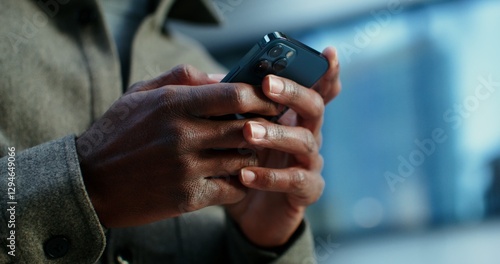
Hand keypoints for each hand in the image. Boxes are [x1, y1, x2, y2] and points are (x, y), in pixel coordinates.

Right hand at [76, 65, 284, 227]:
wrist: (89, 183)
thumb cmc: (116, 134)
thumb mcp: (140, 94)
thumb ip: (182, 78)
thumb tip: (222, 77)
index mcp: (173, 104)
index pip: (234, 94)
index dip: (259, 97)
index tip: (267, 101)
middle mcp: (183, 135)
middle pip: (246, 127)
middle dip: (261, 127)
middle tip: (265, 128)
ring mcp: (187, 168)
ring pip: (243, 159)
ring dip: (249, 155)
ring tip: (245, 151)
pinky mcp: (188, 197)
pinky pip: (232, 189)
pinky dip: (238, 182)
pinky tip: (232, 177)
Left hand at [225, 47, 340, 246]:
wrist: (248, 211)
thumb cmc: (243, 162)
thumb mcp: (237, 132)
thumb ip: (235, 109)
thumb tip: (216, 80)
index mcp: (294, 116)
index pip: (316, 89)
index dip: (326, 72)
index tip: (327, 52)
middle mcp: (308, 134)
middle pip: (314, 107)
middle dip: (293, 93)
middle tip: (267, 84)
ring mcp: (309, 163)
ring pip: (304, 142)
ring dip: (276, 134)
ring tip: (248, 132)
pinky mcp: (306, 191)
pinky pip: (295, 181)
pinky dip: (269, 177)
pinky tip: (245, 174)